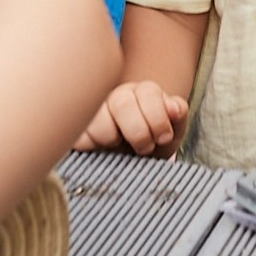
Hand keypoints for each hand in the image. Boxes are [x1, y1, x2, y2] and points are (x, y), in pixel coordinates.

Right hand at [73, 80, 188, 155]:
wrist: (135, 164)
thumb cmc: (155, 143)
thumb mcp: (173, 129)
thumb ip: (178, 113)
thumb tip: (174, 109)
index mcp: (141, 92)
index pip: (148, 92)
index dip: (158, 118)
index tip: (164, 138)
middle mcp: (115, 97)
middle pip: (122, 103)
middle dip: (139, 132)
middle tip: (145, 148)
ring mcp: (94, 114)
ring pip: (99, 122)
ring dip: (114, 141)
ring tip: (121, 150)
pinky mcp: (78, 133)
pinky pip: (81, 139)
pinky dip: (93, 149)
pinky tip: (103, 152)